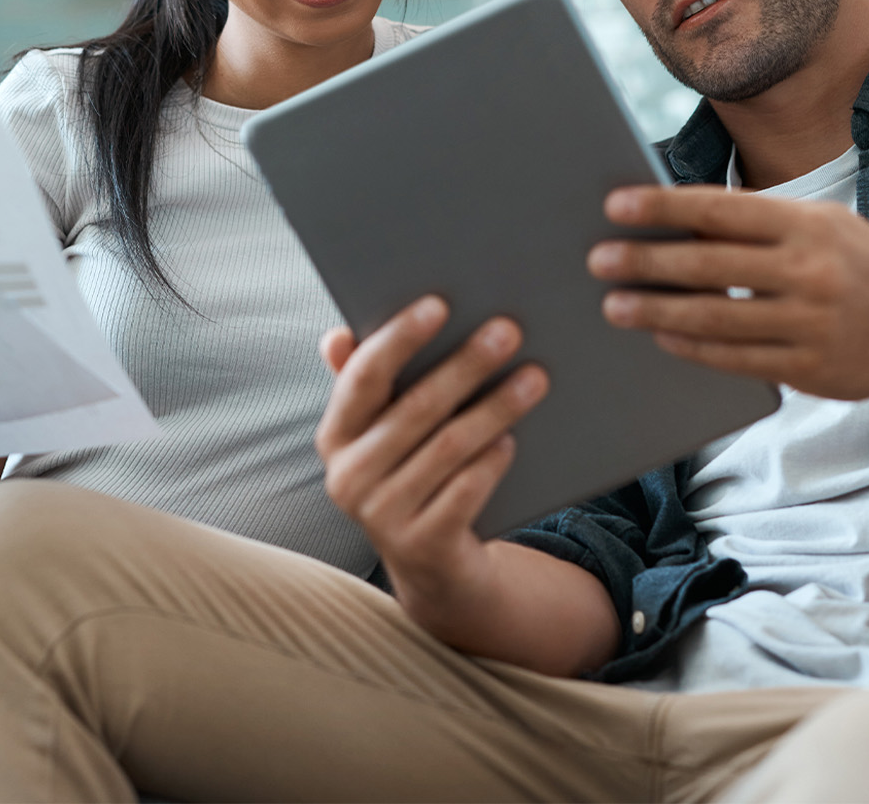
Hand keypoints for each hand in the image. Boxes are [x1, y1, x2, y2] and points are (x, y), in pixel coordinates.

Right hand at [315, 296, 548, 620]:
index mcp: (336, 435)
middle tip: (508, 330)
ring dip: (495, 407)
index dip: (399, 337)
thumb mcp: (385, 430)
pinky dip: (491, 461)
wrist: (435, 565)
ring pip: (448, 447)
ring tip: (533, 378)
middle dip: (466, 364)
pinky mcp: (423, 547)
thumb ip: (365, 380)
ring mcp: (383, 518)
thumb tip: (336, 336)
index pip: (363, 377)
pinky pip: (465, 492)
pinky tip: (512, 439)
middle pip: (416, 408)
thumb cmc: (412, 471)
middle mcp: (349, 477)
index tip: (439, 303)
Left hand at [589, 186, 868, 399]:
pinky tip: (661, 336)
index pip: (721, 209)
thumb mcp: (818, 225)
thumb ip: (755, 222)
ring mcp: (812, 324)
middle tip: (597, 260)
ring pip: (716, 318)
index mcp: (806, 224)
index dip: (665, 207)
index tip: (616, 205)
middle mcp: (810, 272)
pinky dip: (693, 347)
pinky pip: (736, 359)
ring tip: (614, 305)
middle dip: (647, 262)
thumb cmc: (853, 263)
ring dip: (657, 311)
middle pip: (710, 266)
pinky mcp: (811, 371)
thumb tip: (675, 219)